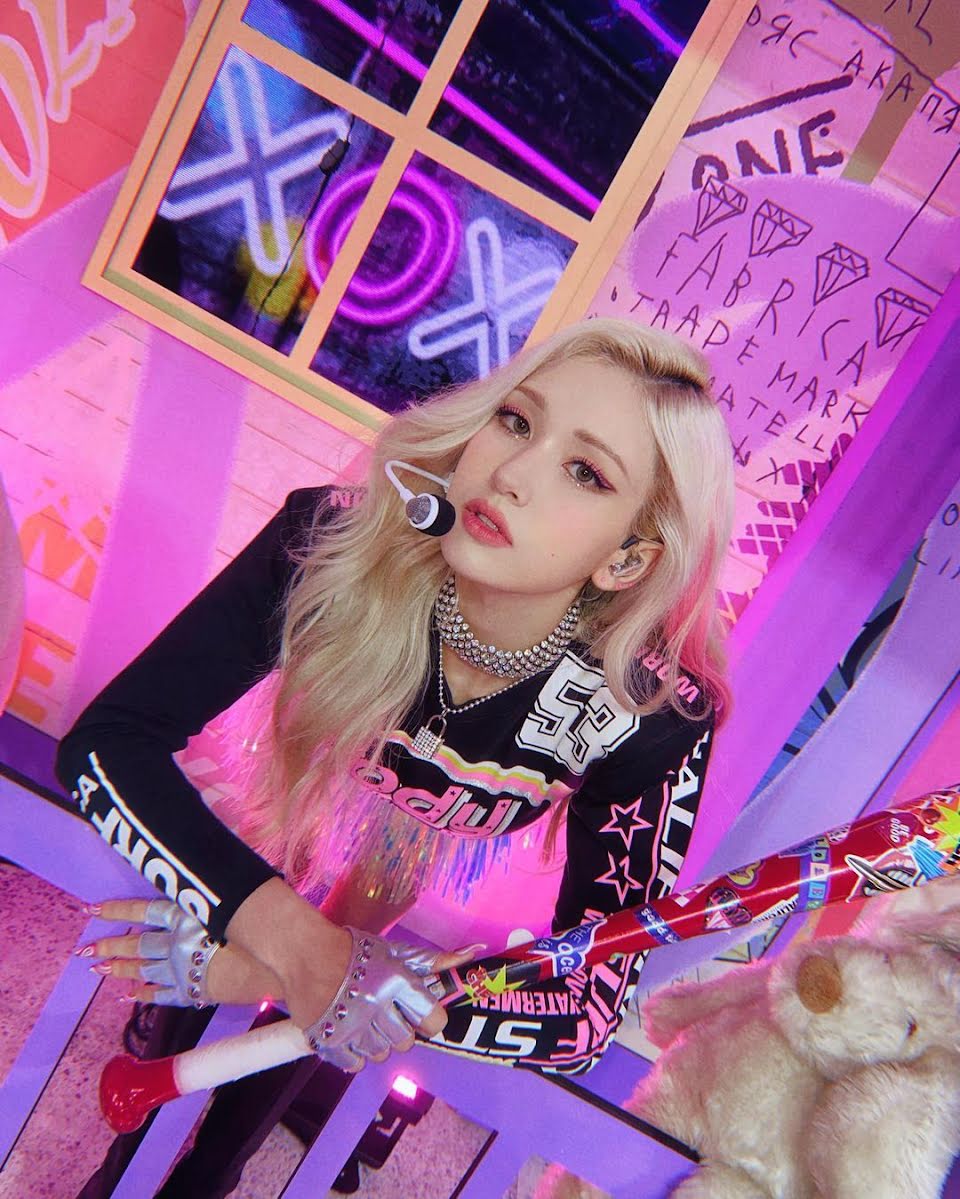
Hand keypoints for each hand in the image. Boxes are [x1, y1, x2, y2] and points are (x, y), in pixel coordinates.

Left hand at [76, 899, 280, 1005]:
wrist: (272, 963)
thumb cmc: (261, 922)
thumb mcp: (237, 894)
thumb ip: (218, 883)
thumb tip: (210, 857)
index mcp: (187, 915)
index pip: (144, 910)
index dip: (117, 910)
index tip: (92, 909)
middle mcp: (177, 942)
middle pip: (137, 944)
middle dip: (110, 945)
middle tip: (86, 949)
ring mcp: (182, 969)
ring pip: (143, 968)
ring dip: (120, 968)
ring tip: (98, 967)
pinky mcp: (193, 992)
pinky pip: (162, 995)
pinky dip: (145, 994)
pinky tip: (130, 994)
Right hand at [303, 930, 481, 1072]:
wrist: (305, 953)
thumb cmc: (353, 950)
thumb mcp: (396, 952)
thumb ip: (433, 961)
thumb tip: (471, 956)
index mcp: (396, 981)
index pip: (433, 1020)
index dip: (428, 1018)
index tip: (420, 1013)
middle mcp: (376, 1005)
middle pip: (405, 1042)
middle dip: (400, 1030)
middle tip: (386, 1013)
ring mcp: (351, 1026)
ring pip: (381, 1054)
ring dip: (377, 1041)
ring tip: (365, 1019)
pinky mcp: (329, 1041)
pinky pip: (355, 1064)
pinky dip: (355, 1053)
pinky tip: (351, 1032)